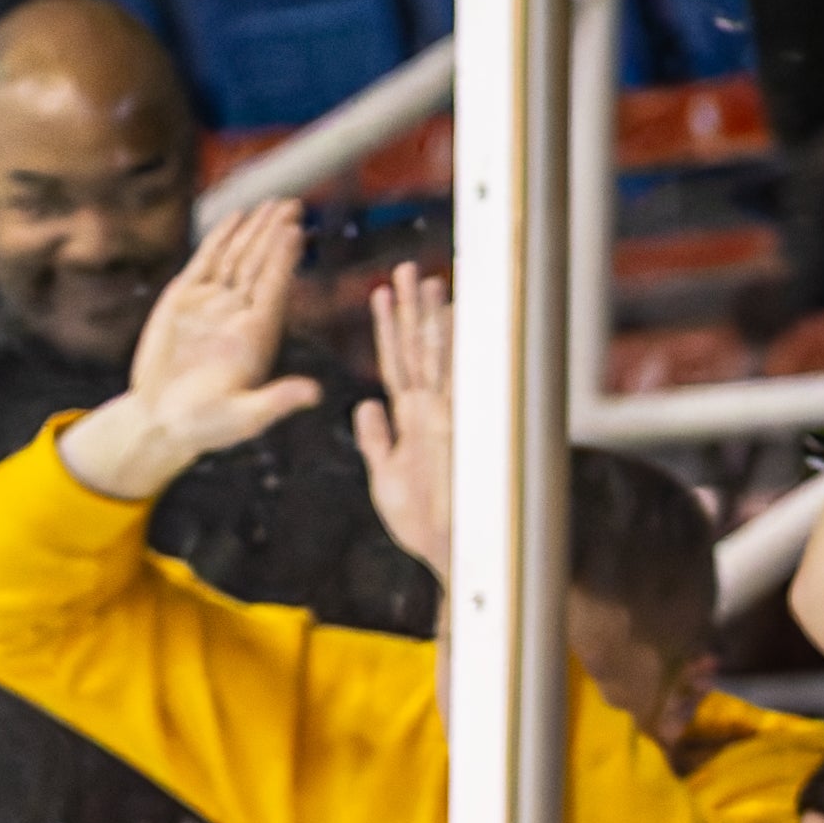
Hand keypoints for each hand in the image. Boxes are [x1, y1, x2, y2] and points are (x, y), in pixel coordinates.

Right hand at [61, 198, 321, 504]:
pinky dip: (222, 238)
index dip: (284, 259)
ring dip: (255, 230)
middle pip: (261, 265)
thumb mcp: (244, 417)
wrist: (163, 421)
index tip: (297, 230)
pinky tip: (237, 217)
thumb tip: (315, 394)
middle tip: (295, 203)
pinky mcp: (185, 299)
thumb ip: (277, 401)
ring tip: (274, 202)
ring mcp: (213, 305)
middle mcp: (240, 316)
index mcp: (257, 338)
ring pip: (238, 257)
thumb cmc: (206, 427)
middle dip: (276, 234)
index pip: (274, 289)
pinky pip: (208, 261)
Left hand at [351, 261, 453, 578]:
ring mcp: (446, 417)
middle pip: (416, 349)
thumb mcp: (384, 476)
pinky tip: (444, 319)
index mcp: (410, 420)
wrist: (447, 552)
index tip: (382, 294)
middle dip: (411, 309)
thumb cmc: (421, 525)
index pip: (396, 364)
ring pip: (434, 355)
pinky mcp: (458, 427)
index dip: (387, 330)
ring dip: (427, 317)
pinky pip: (451, 378)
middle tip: (407, 270)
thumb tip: (365, 406)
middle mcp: (430, 412)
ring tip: (423, 279)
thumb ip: (376, 439)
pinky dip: (447, 348)